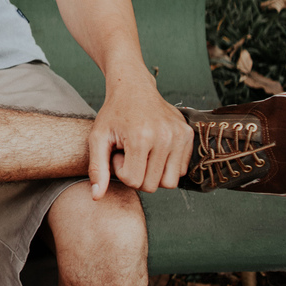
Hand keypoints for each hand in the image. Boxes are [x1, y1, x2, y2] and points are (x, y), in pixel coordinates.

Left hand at [87, 79, 193, 199]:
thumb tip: (96, 197)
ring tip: (142, 153)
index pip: (134, 182)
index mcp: (141, 138)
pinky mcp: (189, 136)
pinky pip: (181, 170)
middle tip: (129, 153)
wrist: (133, 88)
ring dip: (153, 174)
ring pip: (170, 182)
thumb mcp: (98, 138)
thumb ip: (97, 168)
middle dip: (137, 174)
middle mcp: (165, 137)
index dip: (121, 172)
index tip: (118, 154)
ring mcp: (180, 136)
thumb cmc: (113, 113)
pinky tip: (154, 150)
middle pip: (152, 185)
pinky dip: (167, 166)